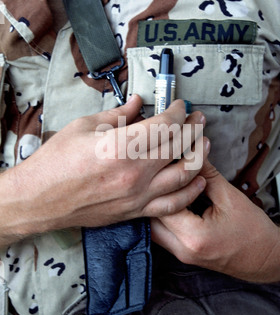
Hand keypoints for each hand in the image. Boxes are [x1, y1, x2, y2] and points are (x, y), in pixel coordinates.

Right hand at [0, 96, 207, 242]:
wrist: (40, 200)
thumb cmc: (56, 162)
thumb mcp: (83, 127)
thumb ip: (116, 115)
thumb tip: (136, 104)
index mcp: (120, 146)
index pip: (164, 125)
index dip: (177, 111)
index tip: (179, 105)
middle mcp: (134, 172)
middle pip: (179, 147)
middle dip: (194, 128)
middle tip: (198, 118)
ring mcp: (137, 195)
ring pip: (183, 176)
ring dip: (199, 157)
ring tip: (204, 144)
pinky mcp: (135, 210)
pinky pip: (172, 205)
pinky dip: (189, 192)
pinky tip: (197, 181)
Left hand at [151, 158, 279, 282]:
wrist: (266, 258)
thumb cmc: (253, 230)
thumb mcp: (229, 196)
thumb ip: (206, 173)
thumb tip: (191, 150)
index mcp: (194, 236)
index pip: (164, 202)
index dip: (164, 180)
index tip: (167, 164)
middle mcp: (182, 249)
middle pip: (151, 217)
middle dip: (154, 194)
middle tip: (159, 174)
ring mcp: (180, 255)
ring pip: (152, 227)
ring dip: (156, 207)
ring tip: (163, 187)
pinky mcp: (181, 254)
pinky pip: (161, 234)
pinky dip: (162, 217)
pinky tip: (169, 201)